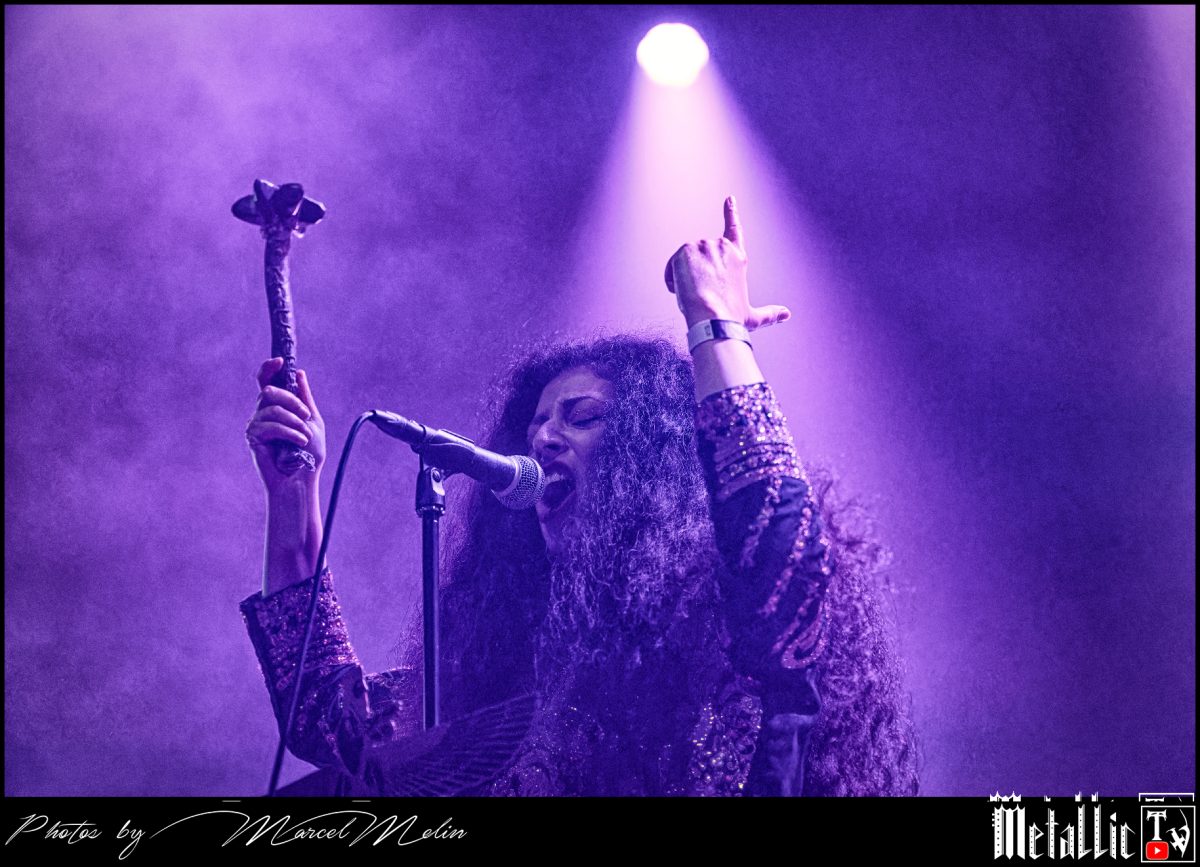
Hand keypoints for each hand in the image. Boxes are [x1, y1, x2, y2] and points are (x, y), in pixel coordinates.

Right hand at [246, 358, 326, 496]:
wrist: (302, 479)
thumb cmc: (308, 454)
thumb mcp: (312, 421)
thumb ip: (304, 398)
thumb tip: (299, 373)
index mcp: (276, 407)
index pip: (266, 382)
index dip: (269, 369)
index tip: (280, 361)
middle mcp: (262, 413)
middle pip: (269, 392)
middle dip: (291, 401)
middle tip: (305, 416)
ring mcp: (256, 425)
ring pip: (272, 409)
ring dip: (294, 422)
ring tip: (305, 436)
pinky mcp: (253, 438)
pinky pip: (270, 426)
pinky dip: (289, 432)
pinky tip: (300, 442)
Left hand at [664, 196, 790, 329]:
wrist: (713, 319)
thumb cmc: (732, 319)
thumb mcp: (753, 316)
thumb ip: (770, 313)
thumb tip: (786, 314)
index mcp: (737, 257)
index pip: (734, 230)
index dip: (731, 213)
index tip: (729, 199)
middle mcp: (721, 246)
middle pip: (699, 257)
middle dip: (695, 275)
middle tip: (701, 295)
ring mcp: (703, 246)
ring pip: (684, 262)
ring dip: (683, 278)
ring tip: (694, 295)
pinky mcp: (685, 250)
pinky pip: (671, 266)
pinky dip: (672, 280)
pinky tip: (682, 291)